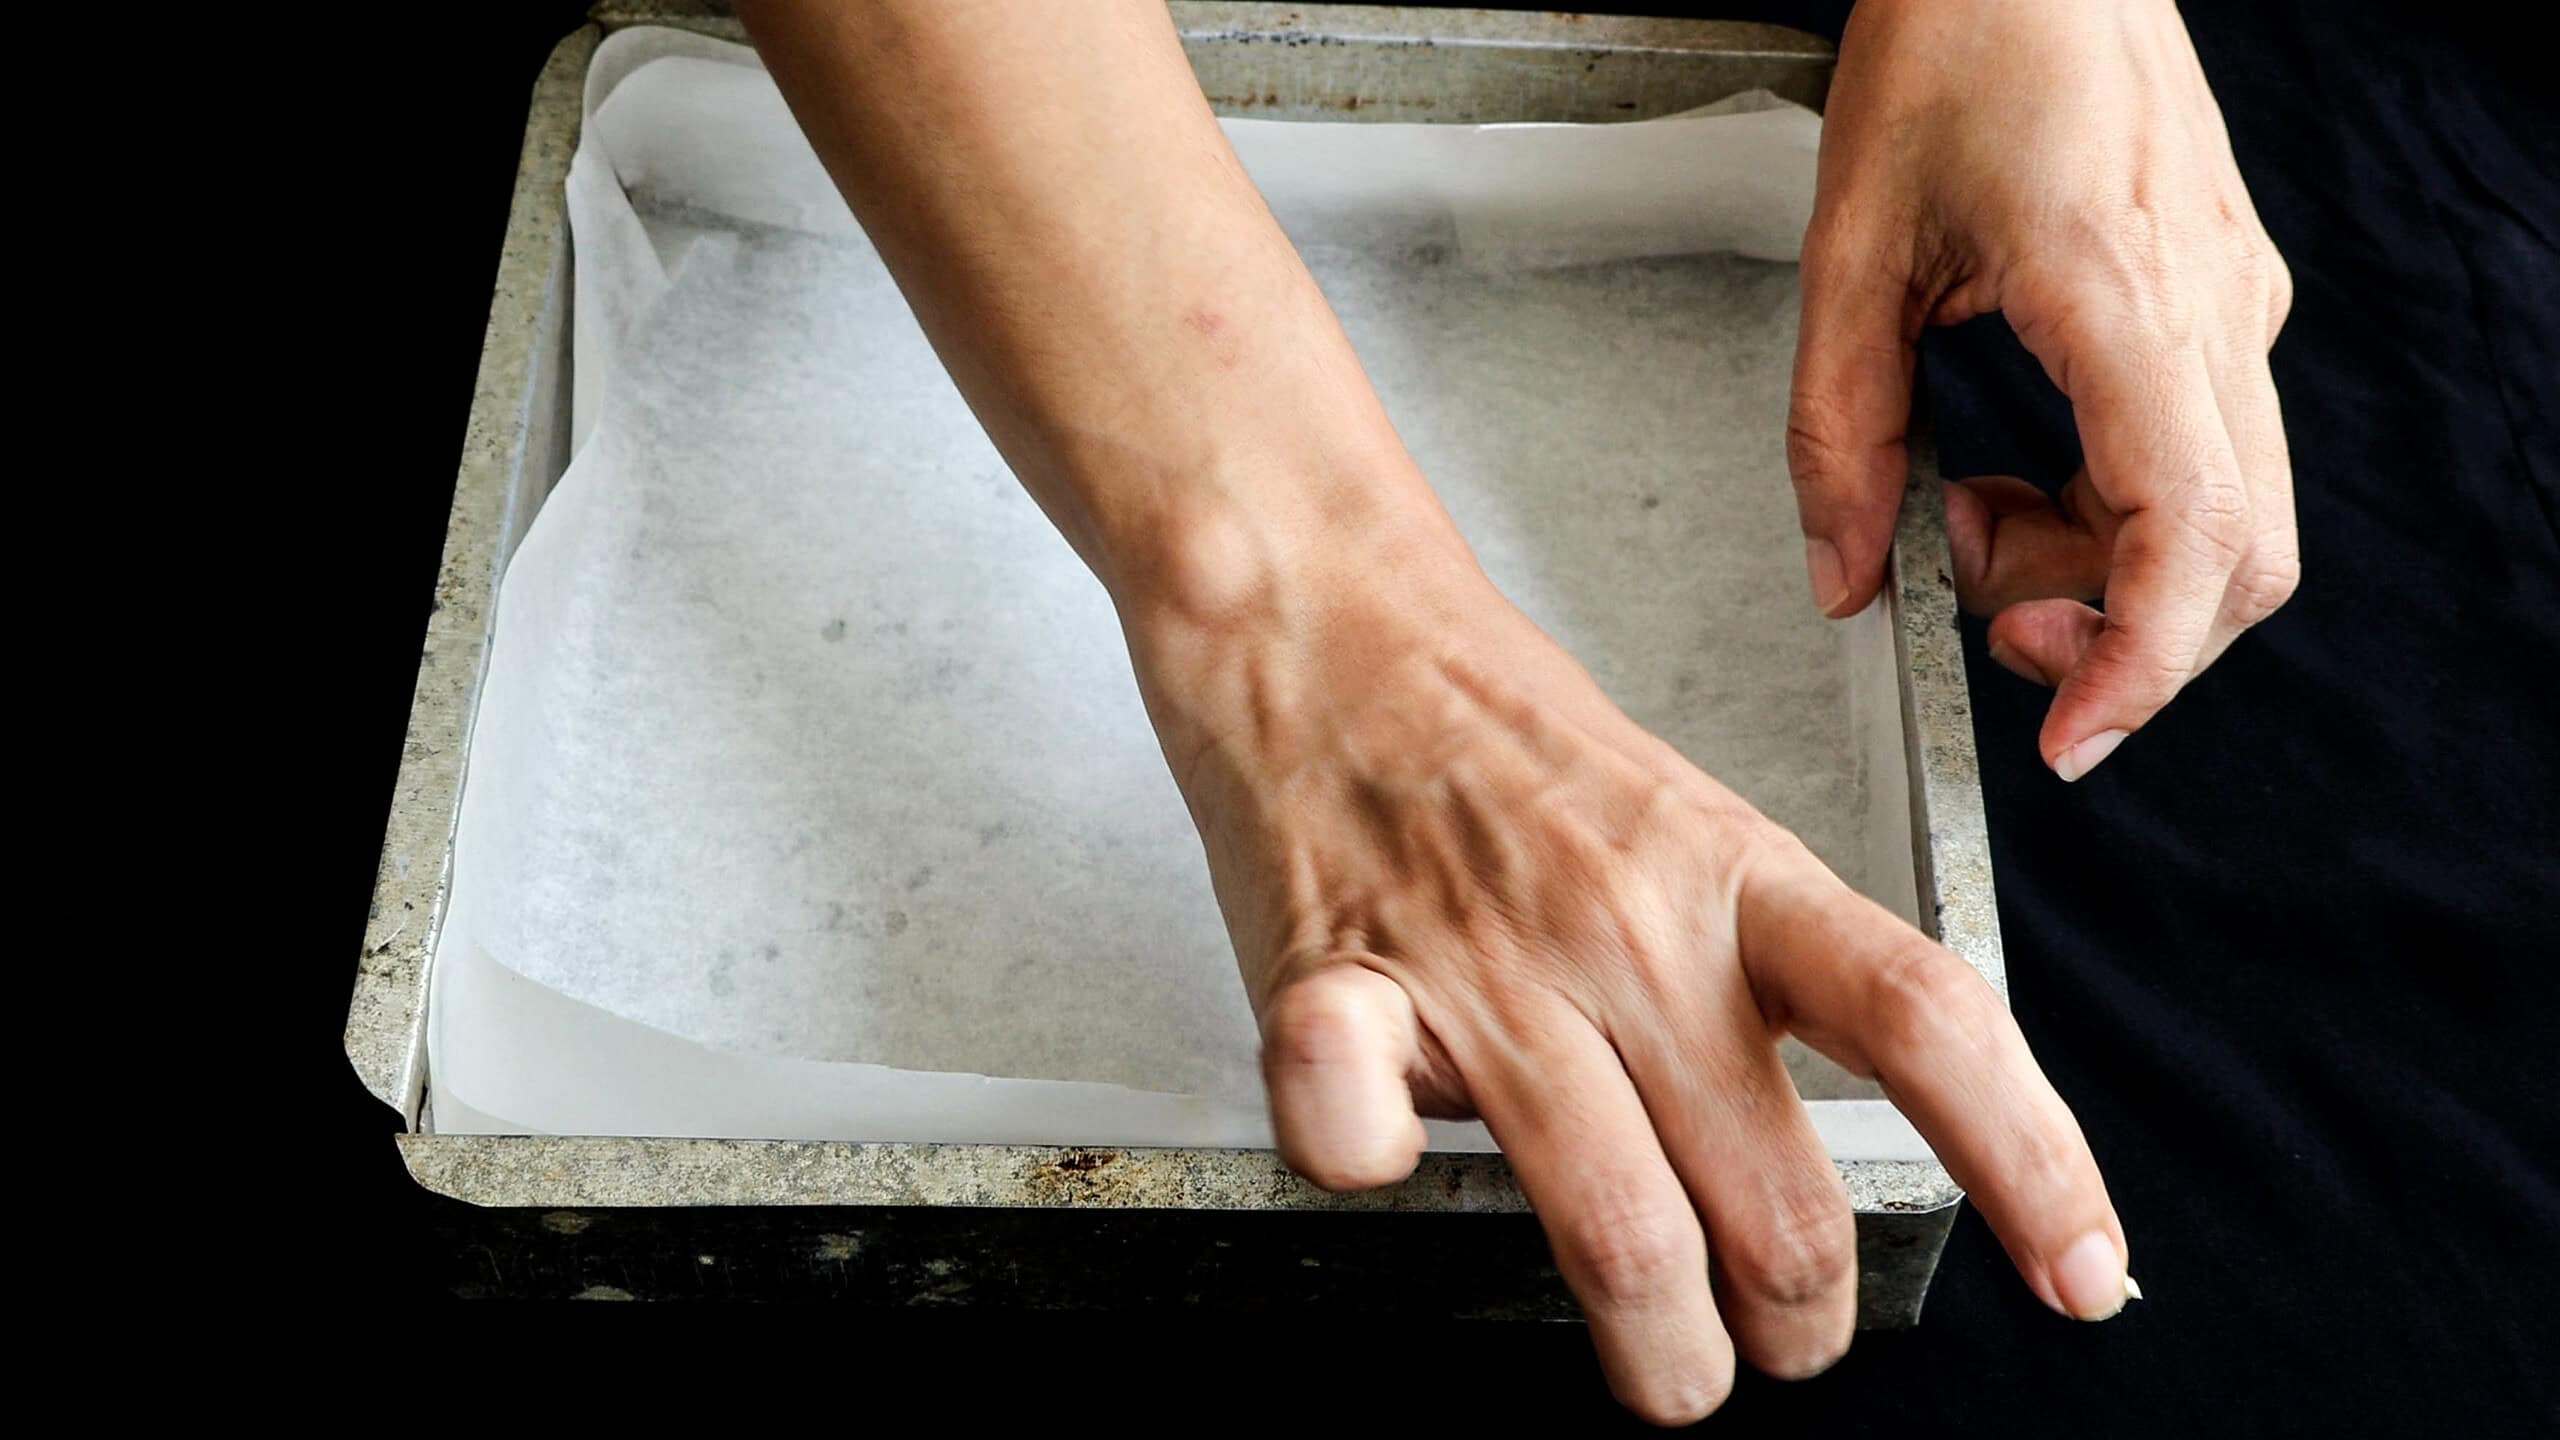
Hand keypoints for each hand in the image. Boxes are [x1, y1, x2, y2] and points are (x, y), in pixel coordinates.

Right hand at [1125, 502, 2133, 1423]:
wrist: (1324, 621)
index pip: (1928, 1021)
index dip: (2033, 1164)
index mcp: (1735, 876)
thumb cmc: (1497, 734)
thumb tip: (1810, 1154)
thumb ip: (1755, 974)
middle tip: (1781, 1336)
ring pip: (1622, 1236)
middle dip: (1803, 1328)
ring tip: (1666, 1365)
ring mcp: (1487, 963)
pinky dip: (1379, 1180)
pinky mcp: (1339, 983)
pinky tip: (1396, 1164)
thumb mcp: (1685, 821)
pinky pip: (1363, 1144)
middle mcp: (1629, 928)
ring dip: (1664, 1357)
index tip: (2085, 1276)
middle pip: (1781, 1204)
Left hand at [1789, 0, 2297, 780]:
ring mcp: (2235, 306)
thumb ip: (1836, 432)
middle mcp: (2213, 310)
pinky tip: (2012, 471)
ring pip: (2227, 519)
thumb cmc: (1953, 47)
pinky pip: (2202, 458)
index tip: (2070, 738)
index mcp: (2122, 296)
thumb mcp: (1848, 249)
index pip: (2189, 531)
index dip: (2139, 663)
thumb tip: (1844, 576)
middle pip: (2236, 557)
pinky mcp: (2222, 303)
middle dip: (2111, 632)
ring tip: (1965, 511)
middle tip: (1978, 605)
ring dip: (2096, 569)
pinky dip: (2111, 512)